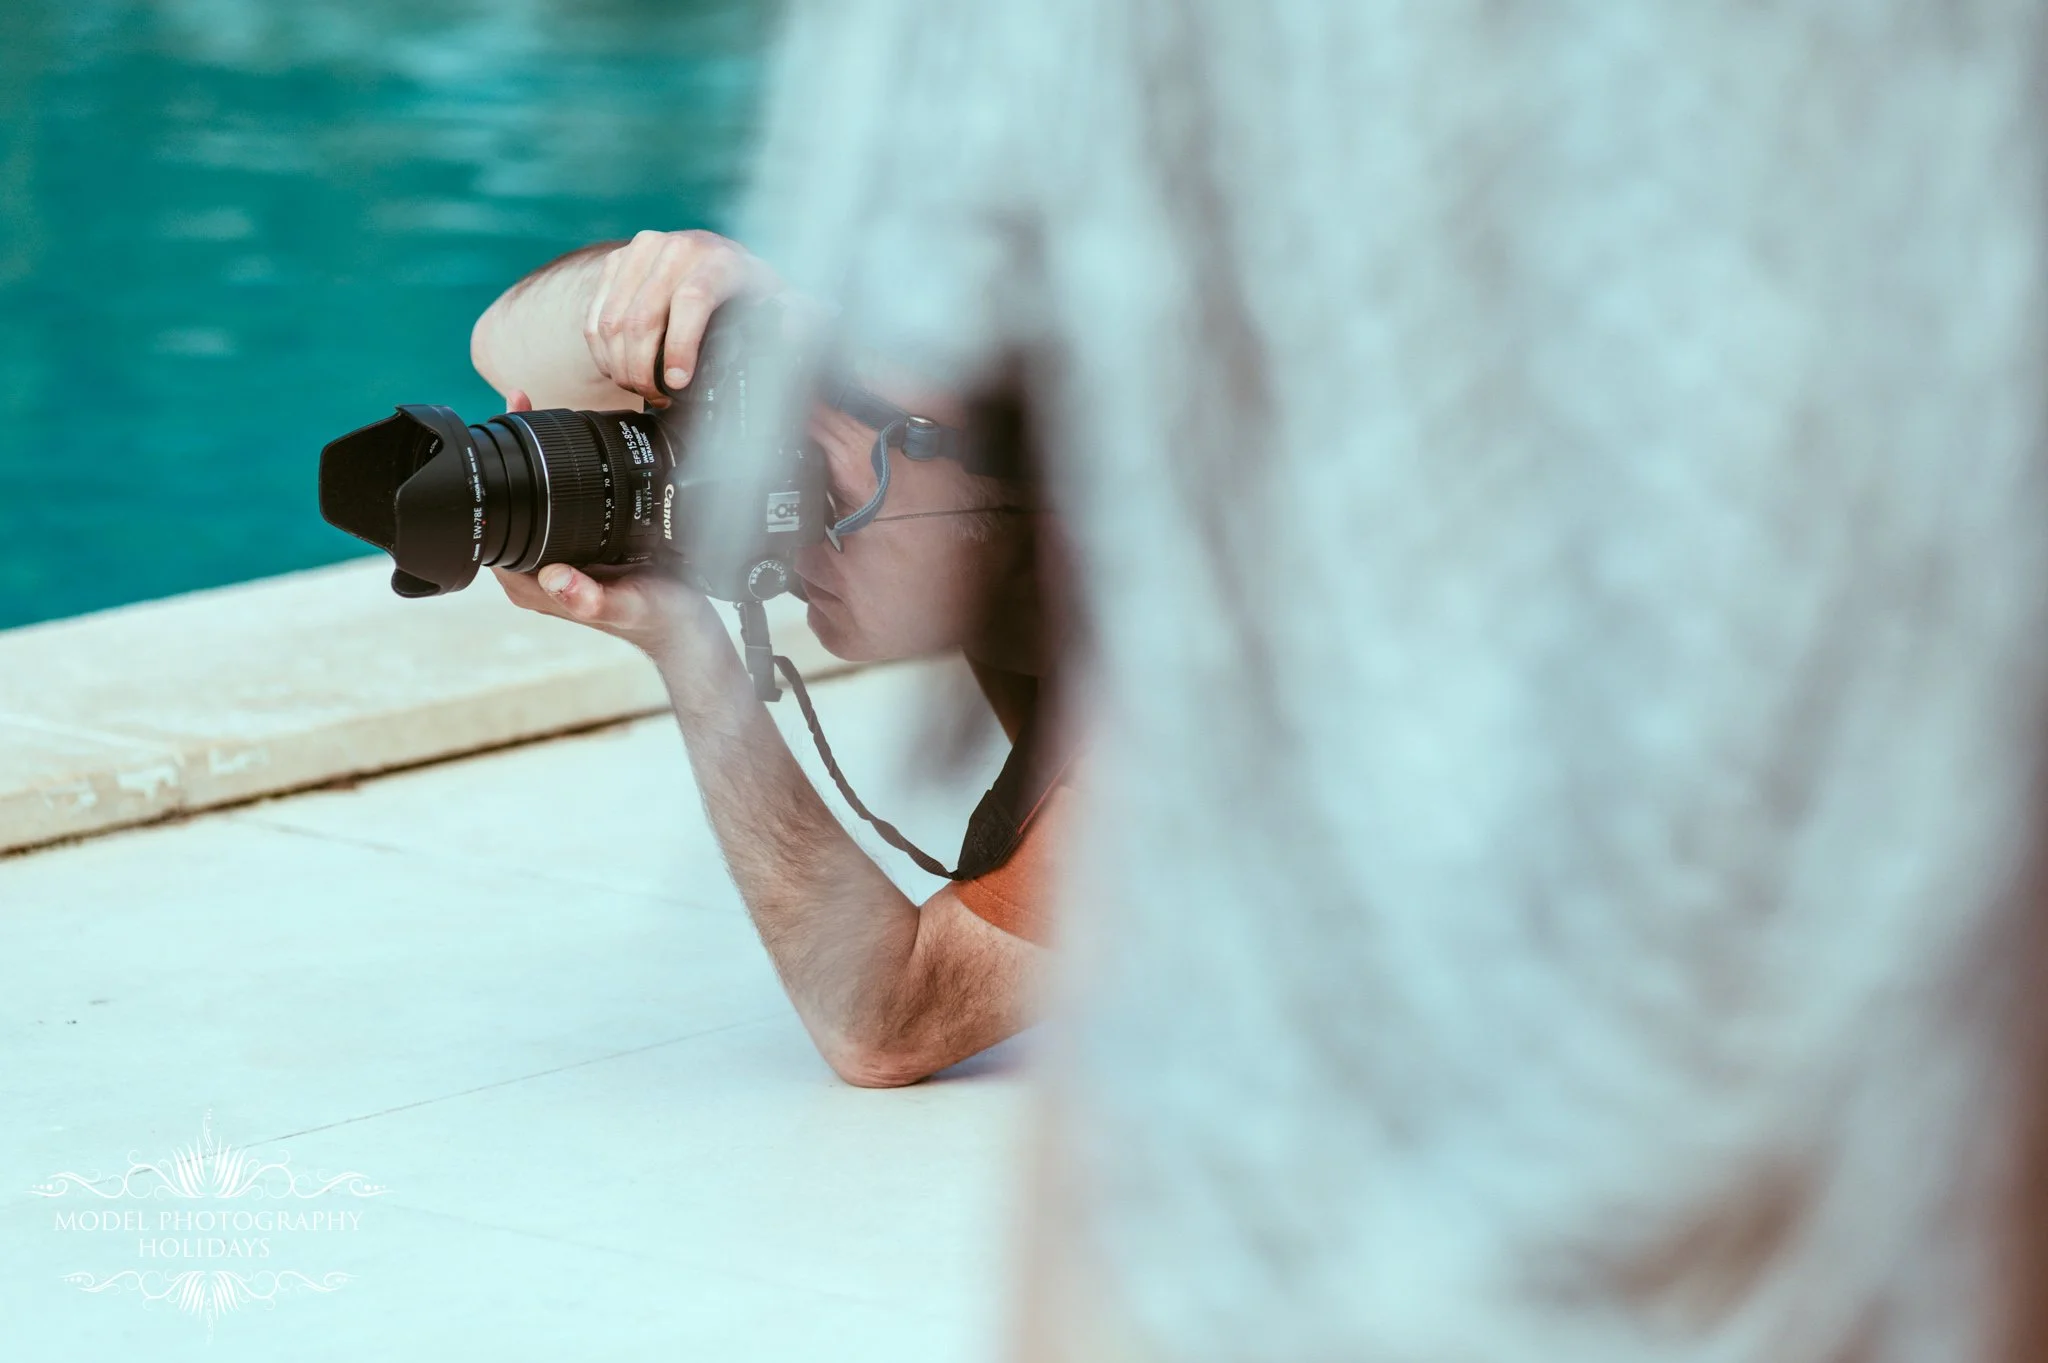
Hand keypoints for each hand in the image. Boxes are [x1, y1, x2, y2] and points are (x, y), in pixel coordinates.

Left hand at [491, 391, 727, 660]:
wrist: (685, 625)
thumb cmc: (656, 618)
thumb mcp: (626, 605)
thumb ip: (590, 598)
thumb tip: (556, 578)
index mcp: (532, 583)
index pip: (496, 522)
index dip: (496, 476)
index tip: (507, 430)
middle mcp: (535, 569)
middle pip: (509, 503)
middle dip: (510, 453)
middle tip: (520, 403)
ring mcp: (553, 556)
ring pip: (530, 499)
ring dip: (531, 456)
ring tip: (533, 410)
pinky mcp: (576, 547)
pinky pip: (553, 503)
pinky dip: (555, 471)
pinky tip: (562, 442)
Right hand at [582, 229, 778, 407]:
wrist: (715, 258)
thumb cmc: (749, 290)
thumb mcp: (783, 304)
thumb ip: (799, 317)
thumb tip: (795, 326)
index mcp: (718, 260)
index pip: (690, 303)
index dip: (679, 348)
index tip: (677, 384)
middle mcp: (676, 249)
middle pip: (642, 318)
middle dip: (643, 370)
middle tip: (657, 398)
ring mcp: (641, 252)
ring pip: (613, 320)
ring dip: (620, 365)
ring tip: (639, 389)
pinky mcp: (616, 261)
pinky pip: (596, 315)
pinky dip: (602, 350)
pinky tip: (618, 369)